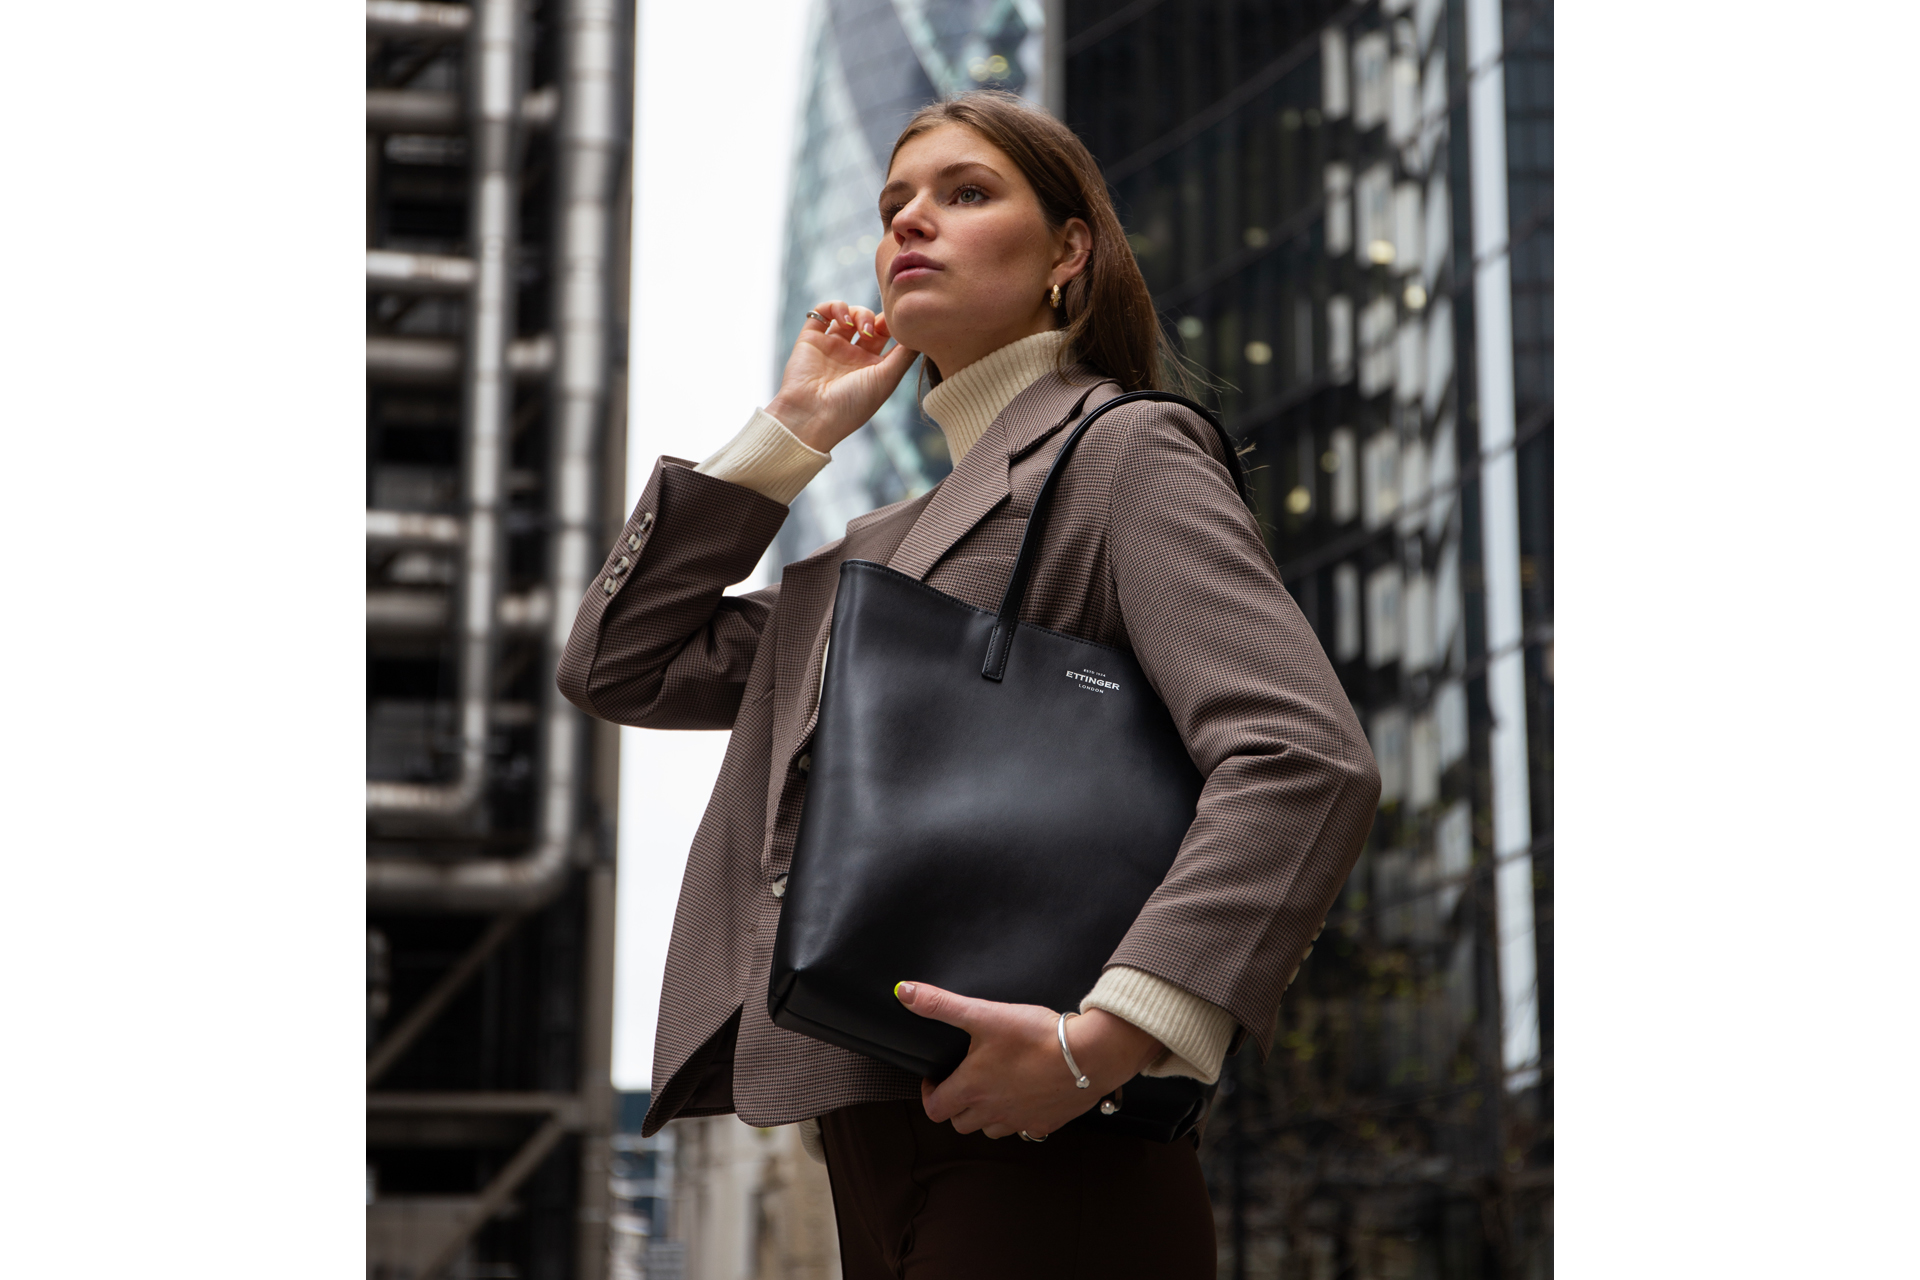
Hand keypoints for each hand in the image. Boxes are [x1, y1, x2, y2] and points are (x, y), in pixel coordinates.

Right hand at [765, 302, 918, 453]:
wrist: (813, 416)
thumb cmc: (853, 404)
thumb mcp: (887, 379)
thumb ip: (905, 355)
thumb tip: (921, 333)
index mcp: (872, 367)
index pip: (887, 336)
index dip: (894, 325)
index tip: (898, 326)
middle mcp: (852, 355)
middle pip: (869, 322)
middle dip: (876, 318)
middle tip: (877, 327)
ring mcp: (831, 346)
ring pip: (847, 314)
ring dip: (858, 313)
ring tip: (860, 329)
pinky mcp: (810, 339)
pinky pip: (820, 312)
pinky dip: (834, 307)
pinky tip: (843, 320)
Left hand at [895, 981, 1163, 1140]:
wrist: (1089, 1055)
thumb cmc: (1036, 1036)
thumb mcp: (983, 1014)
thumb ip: (941, 1004)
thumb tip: (904, 992)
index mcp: (971, 1088)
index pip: (935, 1109)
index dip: (931, 1094)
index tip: (938, 1078)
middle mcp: (992, 1111)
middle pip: (960, 1124)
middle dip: (957, 1105)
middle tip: (965, 1081)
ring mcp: (1019, 1121)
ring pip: (990, 1130)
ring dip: (985, 1114)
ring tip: (993, 1089)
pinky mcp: (1046, 1122)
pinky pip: (1023, 1129)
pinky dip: (1018, 1118)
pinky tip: (1026, 1095)